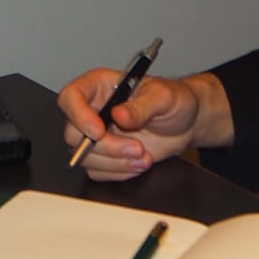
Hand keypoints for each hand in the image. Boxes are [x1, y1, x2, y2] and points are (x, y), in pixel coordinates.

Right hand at [56, 70, 231, 180]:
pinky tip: (139, 163)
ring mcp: (97, 136)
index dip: (78, 115)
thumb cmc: (174, 100)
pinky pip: (97, 172)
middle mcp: (94, 110)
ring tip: (143, 156)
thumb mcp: (163, 96)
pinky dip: (119, 172)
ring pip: (85, 157)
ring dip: (115, 162)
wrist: (187, 123)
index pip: (71, 97)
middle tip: (136, 148)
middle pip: (74, 134)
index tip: (99, 131)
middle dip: (106, 147)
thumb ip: (141, 106)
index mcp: (100, 86)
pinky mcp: (105, 156)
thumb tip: (120, 114)